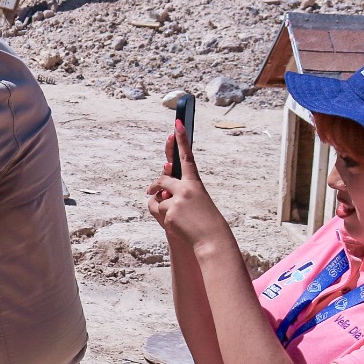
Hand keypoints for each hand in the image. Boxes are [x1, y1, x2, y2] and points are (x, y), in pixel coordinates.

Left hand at [147, 122, 235, 254]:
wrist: (211, 240)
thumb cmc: (205, 220)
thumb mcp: (195, 202)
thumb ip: (178, 193)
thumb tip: (159, 191)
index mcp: (196, 183)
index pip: (187, 157)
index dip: (182, 140)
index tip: (178, 124)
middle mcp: (186, 188)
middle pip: (162, 178)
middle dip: (156, 185)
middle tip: (152, 190)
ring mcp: (177, 200)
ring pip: (157, 197)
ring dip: (161, 205)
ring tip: (176, 217)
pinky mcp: (169, 212)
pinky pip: (156, 210)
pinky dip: (161, 217)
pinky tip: (175, 224)